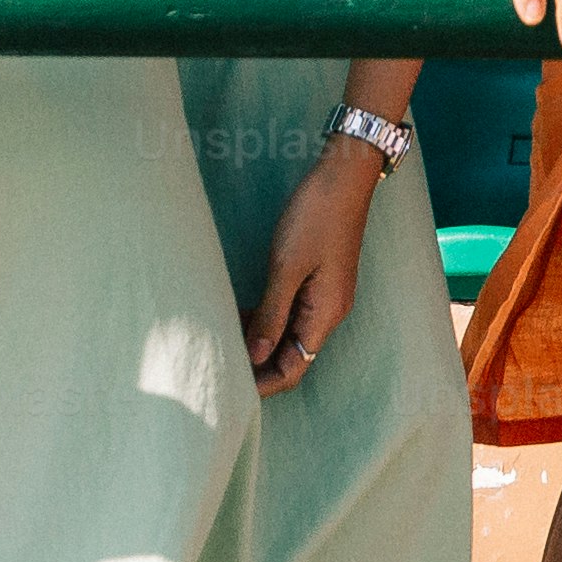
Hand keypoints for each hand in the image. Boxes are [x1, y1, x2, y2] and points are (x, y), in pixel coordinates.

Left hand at [243, 143, 379, 391]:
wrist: (344, 175)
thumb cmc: (315, 216)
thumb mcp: (286, 267)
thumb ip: (271, 314)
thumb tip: (253, 356)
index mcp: (325, 314)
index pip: (294, 368)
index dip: (263, 383)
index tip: (228, 386)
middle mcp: (328, 312)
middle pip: (292, 356)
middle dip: (257, 365)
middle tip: (218, 363)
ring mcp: (324, 296)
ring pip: (289, 335)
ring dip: (259, 341)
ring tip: (222, 338)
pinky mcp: (317, 281)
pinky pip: (291, 314)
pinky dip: (267, 319)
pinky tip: (239, 314)